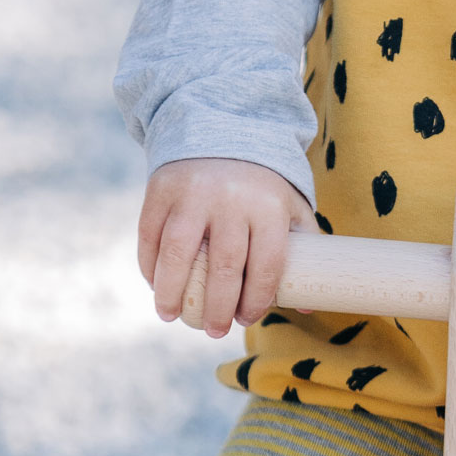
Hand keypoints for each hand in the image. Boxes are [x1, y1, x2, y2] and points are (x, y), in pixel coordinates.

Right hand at [139, 159, 313, 337]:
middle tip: (213, 330)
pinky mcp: (161, 189)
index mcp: (268, 206)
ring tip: (172, 317)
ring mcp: (192, 194)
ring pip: (178, 254)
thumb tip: (306, 306)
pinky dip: (149, 265)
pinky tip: (155, 286)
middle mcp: (230, 199)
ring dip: (171, 293)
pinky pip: (150, 235)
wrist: (221, 124)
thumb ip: (302, 247)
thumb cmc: (261, 181)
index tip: (246, 318)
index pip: (265, 265)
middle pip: (222, 267)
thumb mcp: (290, 204)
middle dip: (216, 307)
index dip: (256, 300)